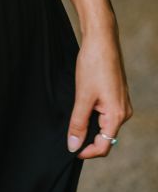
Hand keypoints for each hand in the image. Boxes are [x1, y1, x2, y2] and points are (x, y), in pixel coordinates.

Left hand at [67, 24, 132, 158]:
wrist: (101, 39)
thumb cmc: (94, 64)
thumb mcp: (82, 96)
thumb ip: (78, 122)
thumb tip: (73, 145)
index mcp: (117, 115)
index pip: (104, 145)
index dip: (86, 151)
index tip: (71, 149)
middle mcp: (123, 111)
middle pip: (105, 136)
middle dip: (87, 137)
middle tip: (68, 132)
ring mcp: (121, 102)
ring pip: (104, 123)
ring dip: (89, 124)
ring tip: (73, 116)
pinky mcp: (116, 94)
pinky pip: (105, 112)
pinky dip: (93, 113)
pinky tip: (81, 104)